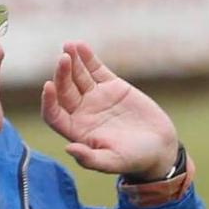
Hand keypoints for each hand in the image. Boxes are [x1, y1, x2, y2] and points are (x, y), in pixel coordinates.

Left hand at [41, 42, 177, 179]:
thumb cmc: (134, 160)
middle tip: (63, 59)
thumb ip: (90, 159)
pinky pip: (96, 69)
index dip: (49, 101)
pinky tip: (80, 46)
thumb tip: (68, 148)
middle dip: (62, 75)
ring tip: (69, 46)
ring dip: (72, 61)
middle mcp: (81, 112)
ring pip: (78, 76)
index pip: (53, 114)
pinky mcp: (111, 86)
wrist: (159, 148)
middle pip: (64, 90)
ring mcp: (95, 97)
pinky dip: (88, 58)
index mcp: (76, 130)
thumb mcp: (113, 162)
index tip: (48, 86)